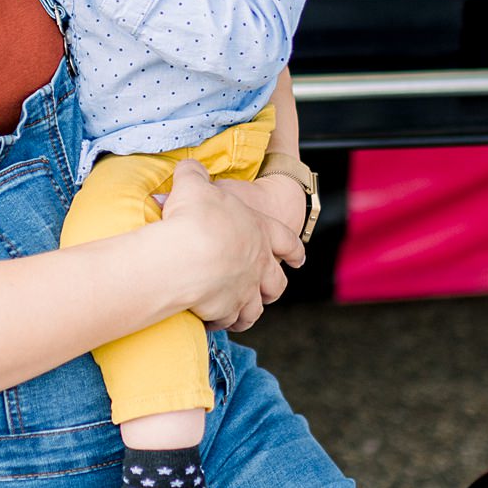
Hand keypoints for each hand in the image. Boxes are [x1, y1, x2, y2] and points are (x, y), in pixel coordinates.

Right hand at [159, 162, 289, 333]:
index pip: (287, 241)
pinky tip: (213, 320)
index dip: (294, 249)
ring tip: (240, 314)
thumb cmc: (197, 217)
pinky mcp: (227, 310)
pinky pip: (229, 320)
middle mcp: (260, 264)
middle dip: (273, 288)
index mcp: (261, 232)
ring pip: (256, 307)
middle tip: (269, 291)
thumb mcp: (194, 185)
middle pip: (276, 282)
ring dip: (250, 311)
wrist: (188, 255)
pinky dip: (223, 321)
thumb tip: (188, 167)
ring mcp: (246, 290)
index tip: (299, 258)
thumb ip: (194, 174)